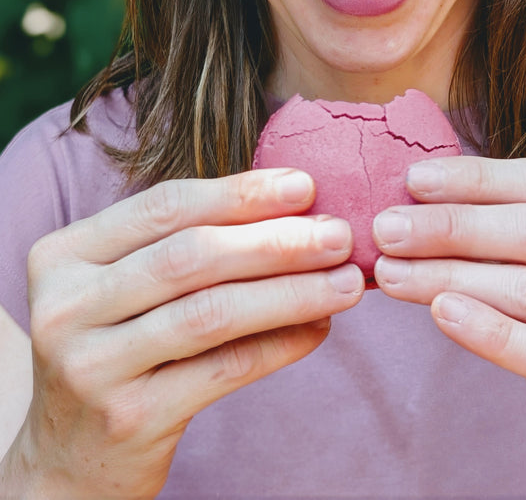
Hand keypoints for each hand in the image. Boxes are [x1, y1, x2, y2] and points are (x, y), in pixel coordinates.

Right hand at [8, 168, 362, 497]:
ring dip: (291, 292)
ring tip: (346, 281)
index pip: (164, 207)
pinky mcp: (130, 419)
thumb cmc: (114, 347)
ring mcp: (93, 366)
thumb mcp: (123, 287)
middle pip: (191, 257)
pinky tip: (319, 328)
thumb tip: (295, 207)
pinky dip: (281, 343)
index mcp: (63, 256)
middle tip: (339, 234)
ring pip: (213, 312)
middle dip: (276, 240)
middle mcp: (66, 307)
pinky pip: (225, 369)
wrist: (69, 456)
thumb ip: (184, 244)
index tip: (304, 185)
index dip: (240, 193)